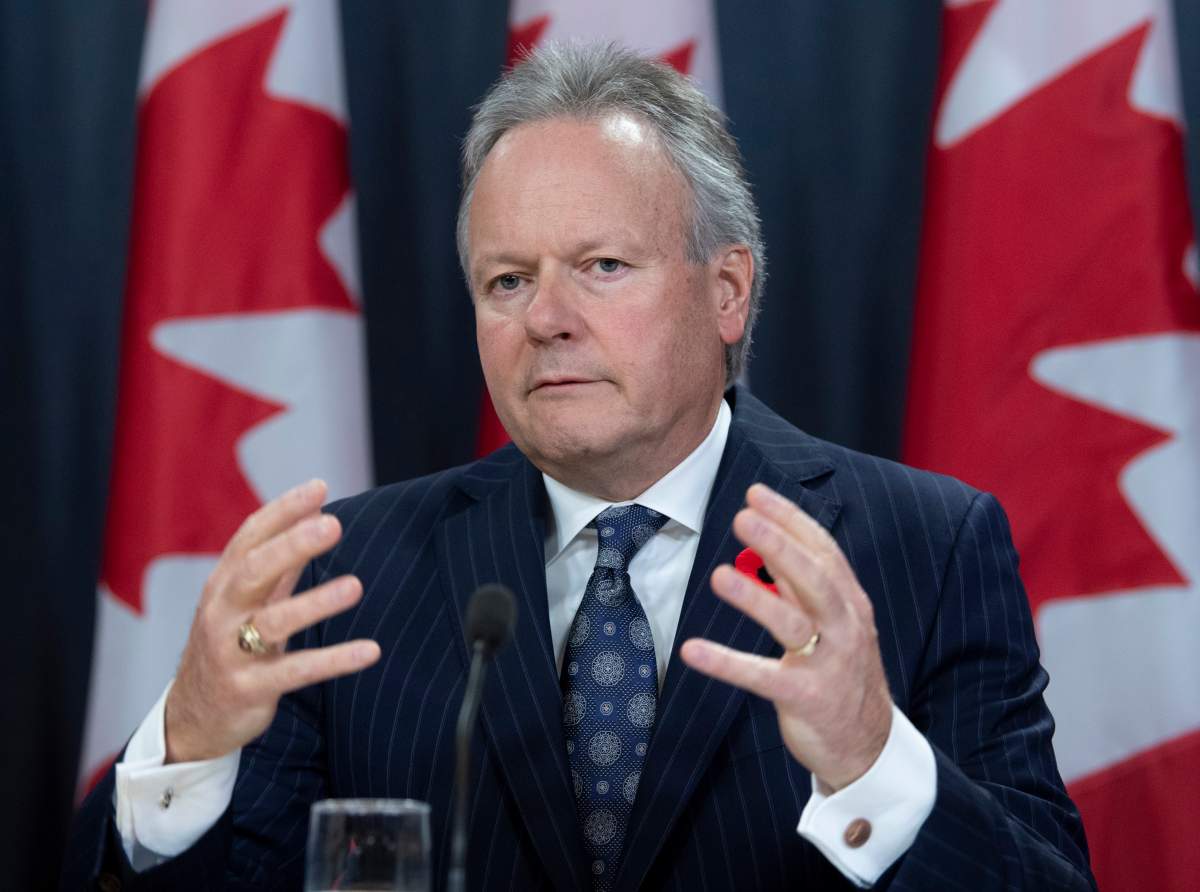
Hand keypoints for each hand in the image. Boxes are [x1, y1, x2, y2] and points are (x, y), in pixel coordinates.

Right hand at [164, 479, 380, 762]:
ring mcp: (231, 652)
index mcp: (224, 584)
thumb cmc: (228, 646)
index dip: (283, 511)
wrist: (192, 716)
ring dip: (316, 603)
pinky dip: (333, 661)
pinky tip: (370, 651)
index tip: (319, 487)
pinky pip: (294, 672)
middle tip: (333, 525)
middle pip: (254, 570)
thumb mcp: (248, 602)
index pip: (250, 537)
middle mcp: (222, 612)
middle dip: (292, 545)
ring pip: (273, 621)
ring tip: (355, 586)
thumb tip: (315, 518)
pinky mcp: (248, 689)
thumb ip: (280, 565)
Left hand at [680, 483, 892, 790]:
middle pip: (814, 578)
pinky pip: (763, 677)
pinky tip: (692, 650)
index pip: (822, 551)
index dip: (790, 520)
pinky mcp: (807, 698)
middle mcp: (843, 627)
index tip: (756, 494)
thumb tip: (765, 543)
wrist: (868, 744)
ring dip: (755, 597)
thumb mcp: (830, 624)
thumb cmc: (841, 673)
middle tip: (743, 517)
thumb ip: (799, 587)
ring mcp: (827, 663)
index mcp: (848, 603)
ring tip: (719, 574)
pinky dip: (727, 663)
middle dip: (779, 544)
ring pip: (792, 623)